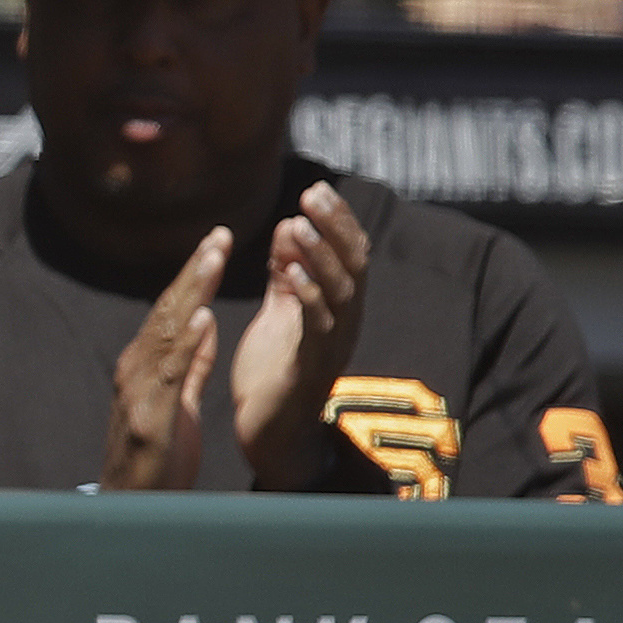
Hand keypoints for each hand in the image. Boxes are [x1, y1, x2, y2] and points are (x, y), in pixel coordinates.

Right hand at [102, 228, 229, 492]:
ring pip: (165, 332)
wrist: (134, 511)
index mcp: (145, 366)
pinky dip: (185, 343)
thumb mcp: (179, 404)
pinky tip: (201, 318)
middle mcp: (136, 370)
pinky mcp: (147, 417)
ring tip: (213, 259)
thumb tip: (204, 322)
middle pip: (166, 311)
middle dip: (194, 272)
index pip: (171, 311)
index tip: (218, 242)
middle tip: (219, 235)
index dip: (194, 276)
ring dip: (190, 293)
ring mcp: (138, 391)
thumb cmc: (158, 460)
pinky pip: (170, 374)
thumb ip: (190, 364)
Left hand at [234, 182, 368, 490]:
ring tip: (297, 225)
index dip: (336, 223)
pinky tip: (292, 274)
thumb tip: (289, 224)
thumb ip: (287, 272)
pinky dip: (307, 298)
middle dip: (334, 229)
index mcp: (335, 308)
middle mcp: (343, 324)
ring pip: (340, 295)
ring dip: (320, 257)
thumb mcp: (281, 310)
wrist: (270, 434)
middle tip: (313, 194)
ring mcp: (331, 347)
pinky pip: (317, 329)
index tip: (317, 189)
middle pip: (352, 268)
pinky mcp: (311, 368)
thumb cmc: (276, 371)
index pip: (347, 256)